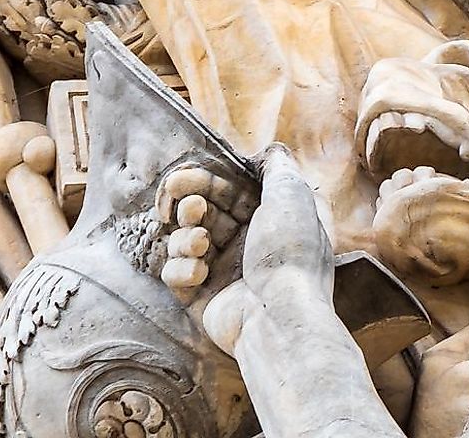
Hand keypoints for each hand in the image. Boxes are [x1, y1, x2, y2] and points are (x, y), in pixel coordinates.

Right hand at [199, 146, 334, 355]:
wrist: (281, 316)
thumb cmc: (290, 253)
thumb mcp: (293, 195)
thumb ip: (278, 168)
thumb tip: (270, 151)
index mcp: (268, 219)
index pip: (226, 191)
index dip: (201, 181)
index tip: (180, 180)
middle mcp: (246, 244)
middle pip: (201, 213)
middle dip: (188, 206)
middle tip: (187, 208)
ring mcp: (224, 273)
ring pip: (184, 241)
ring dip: (185, 237)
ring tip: (200, 244)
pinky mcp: (203, 300)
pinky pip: (176, 275)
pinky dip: (181, 269)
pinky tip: (200, 272)